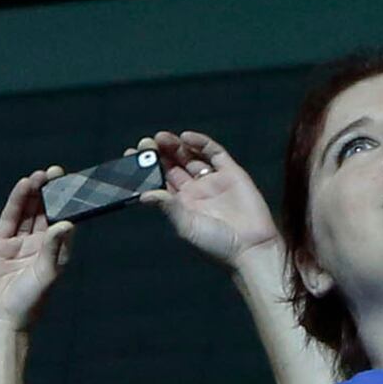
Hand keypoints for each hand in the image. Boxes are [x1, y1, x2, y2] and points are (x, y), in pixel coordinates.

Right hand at [0, 169, 72, 330]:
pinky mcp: (0, 244)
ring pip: (28, 211)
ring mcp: (18, 243)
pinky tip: (23, 185)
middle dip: (50, 192)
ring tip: (41, 175)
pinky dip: (16, 201)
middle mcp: (38, 245)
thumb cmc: (28, 303)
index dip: (67, 202)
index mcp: (55, 251)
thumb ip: (54, 248)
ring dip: (34, 193)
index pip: (63, 220)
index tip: (73, 184)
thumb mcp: (46, 274)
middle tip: (57, 172)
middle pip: (45, 211)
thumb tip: (65, 223)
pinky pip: (10, 218)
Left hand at [137, 132, 281, 271]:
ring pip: (190, 157)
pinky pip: (214, 153)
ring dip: (176, 146)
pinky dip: (201, 143)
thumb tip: (143, 195)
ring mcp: (213, 180)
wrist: (252, 246)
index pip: (159, 182)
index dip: (146, 169)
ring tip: (160, 138)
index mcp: (180, 205)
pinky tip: (186, 137)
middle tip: (145, 143)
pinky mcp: (231, 172)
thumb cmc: (217, 244)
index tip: (130, 156)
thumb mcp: (187, 225)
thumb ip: (168, 206)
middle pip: (173, 166)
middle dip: (159, 153)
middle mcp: (195, 191)